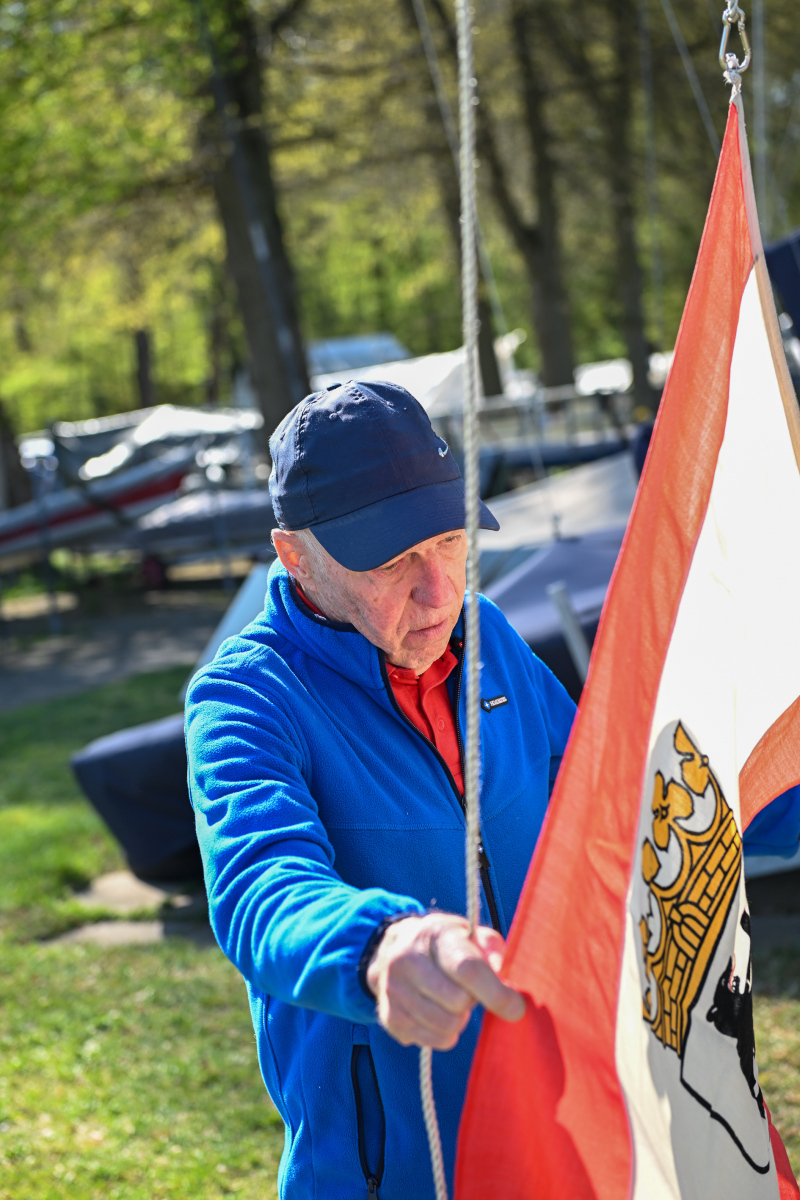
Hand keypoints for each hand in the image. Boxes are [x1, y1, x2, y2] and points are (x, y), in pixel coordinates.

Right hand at [365, 912, 524, 1049]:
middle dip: (472, 1002)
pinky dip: (444, 1035)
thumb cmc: (446, 946)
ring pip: (446, 1026)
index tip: (516, 1008)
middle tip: (467, 992)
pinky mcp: (388, 1016)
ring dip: (459, 1020)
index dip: (495, 993)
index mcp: (434, 933)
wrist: (393, 952)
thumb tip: (504, 977)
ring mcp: (393, 989)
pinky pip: (432, 1041)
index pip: (467, 968)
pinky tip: (438, 1015)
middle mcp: (407, 958)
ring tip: (452, 1003)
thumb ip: (492, 950)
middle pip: (458, 1003)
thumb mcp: (471, 935)